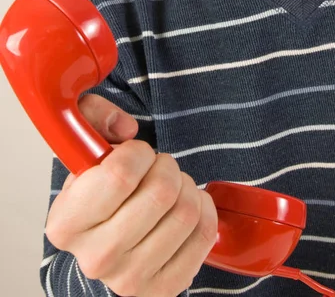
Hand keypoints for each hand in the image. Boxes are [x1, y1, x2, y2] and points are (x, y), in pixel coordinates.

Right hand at [45, 93, 217, 296]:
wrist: (106, 244)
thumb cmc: (100, 194)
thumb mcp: (85, 150)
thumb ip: (93, 117)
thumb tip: (124, 127)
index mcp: (67, 223)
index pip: (120, 174)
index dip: (139, 152)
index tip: (137, 152)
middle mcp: (96, 257)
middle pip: (160, 192)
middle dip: (167, 166)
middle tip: (158, 167)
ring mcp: (131, 278)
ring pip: (186, 211)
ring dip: (186, 186)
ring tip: (172, 186)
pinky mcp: (164, 288)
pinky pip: (204, 234)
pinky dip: (204, 209)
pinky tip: (188, 204)